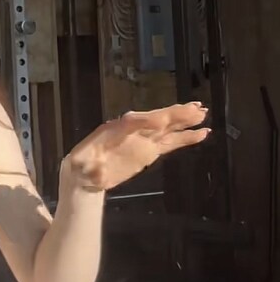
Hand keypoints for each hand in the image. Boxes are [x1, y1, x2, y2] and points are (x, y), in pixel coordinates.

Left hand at [60, 103, 209, 194]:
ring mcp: (143, 140)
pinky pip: (171, 142)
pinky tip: (202, 133)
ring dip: (185, 120)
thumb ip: (89, 168)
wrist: (85, 174)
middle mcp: (132, 131)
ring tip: (203, 113)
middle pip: (155, 118)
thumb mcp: (79, 166)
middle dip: (173, 114)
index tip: (161, 121)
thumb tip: (96, 170)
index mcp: (113, 130)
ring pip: (168, 127)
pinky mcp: (150, 150)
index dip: (146, 121)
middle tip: (195, 108)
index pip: (132, 122)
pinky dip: (186, 137)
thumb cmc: (80, 167)